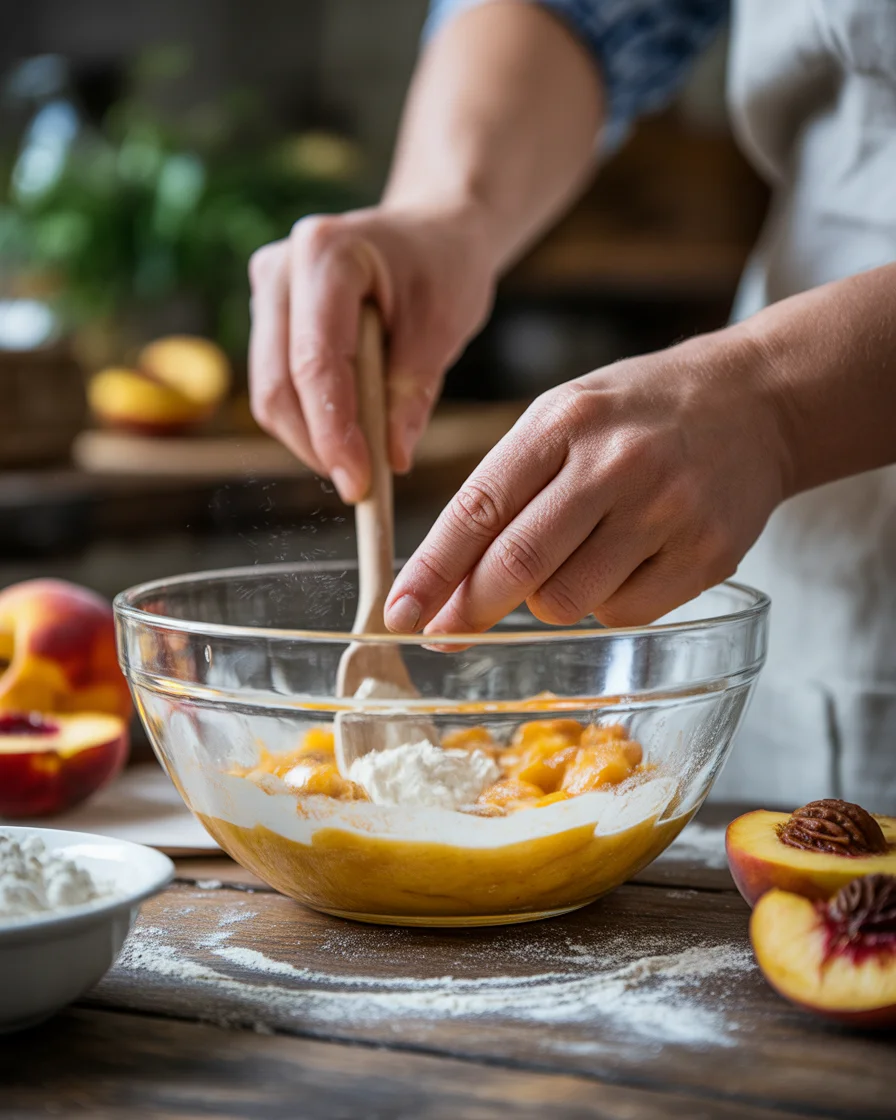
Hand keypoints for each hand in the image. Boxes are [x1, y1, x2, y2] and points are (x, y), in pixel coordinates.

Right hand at [248, 206, 495, 501]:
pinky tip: (349, 435)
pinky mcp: (269, 318)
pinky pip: (278, 387)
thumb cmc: (444, 270)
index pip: (316, 362)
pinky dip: (311, 422)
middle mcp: (280, 268)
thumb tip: (391, 460)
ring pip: (271, 394)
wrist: (431, 235)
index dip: (333, 432)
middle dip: (317, 446)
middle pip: (279, 384)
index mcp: (326, 253)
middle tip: (361, 487)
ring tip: (364, 460)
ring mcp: (267, 292)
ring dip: (312, 439)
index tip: (359, 483)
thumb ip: (413, 392)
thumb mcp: (445, 327)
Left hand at [385, 329, 791, 632]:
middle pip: (517, 565)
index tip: (398, 613)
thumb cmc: (635, 415)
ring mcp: (666, 510)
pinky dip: (604, 605)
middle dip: (469, 609)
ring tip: (572, 560)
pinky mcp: (707, 554)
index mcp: (563, 422)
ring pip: (566, 602)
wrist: (755, 404)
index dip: (431, 571)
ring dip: (545, 601)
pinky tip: (623, 565)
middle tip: (445, 631)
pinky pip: (624, 614)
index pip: (477, 508)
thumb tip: (443, 587)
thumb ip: (503, 491)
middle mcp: (614, 464)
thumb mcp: (561, 419)